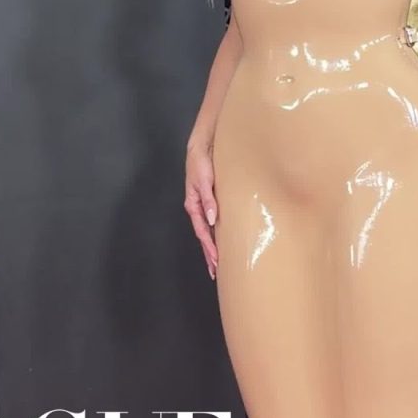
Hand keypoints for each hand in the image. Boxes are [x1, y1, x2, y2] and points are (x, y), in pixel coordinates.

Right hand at [184, 141, 218, 278]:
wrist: (204, 145)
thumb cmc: (201, 160)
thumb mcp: (203, 178)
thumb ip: (208, 198)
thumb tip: (212, 219)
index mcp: (194, 204)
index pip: (202, 231)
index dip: (209, 246)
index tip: (216, 260)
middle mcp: (199, 207)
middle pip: (204, 236)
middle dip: (209, 254)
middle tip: (216, 272)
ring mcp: (206, 205)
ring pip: (209, 231)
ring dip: (213, 247)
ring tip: (218, 264)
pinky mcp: (212, 200)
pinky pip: (215, 221)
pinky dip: (218, 234)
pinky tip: (224, 242)